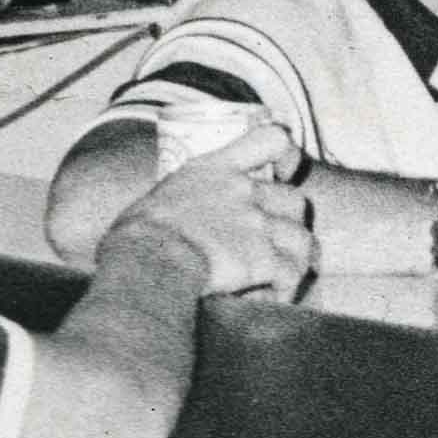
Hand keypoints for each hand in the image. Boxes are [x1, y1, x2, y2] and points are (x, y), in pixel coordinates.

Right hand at [119, 127, 316, 300]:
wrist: (145, 263)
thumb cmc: (135, 239)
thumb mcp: (159, 199)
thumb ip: (183, 201)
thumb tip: (173, 222)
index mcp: (216, 169)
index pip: (271, 139)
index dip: (286, 155)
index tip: (283, 174)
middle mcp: (243, 191)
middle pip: (295, 201)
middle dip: (289, 225)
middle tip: (275, 247)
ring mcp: (257, 224)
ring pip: (302, 239)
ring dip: (293, 261)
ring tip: (277, 281)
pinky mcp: (264, 259)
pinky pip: (290, 274)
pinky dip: (284, 289)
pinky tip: (267, 299)